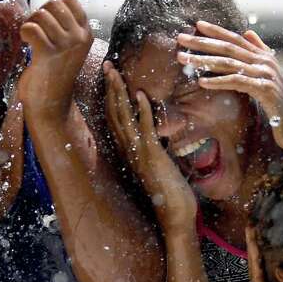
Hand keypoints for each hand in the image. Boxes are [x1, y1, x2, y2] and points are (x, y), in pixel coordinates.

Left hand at [17, 0, 93, 115]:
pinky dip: (24, 32)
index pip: (70, 0)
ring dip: (31, 23)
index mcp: (86, 34)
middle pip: (54, 4)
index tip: (48, 21)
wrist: (52, 104)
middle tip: (37, 30)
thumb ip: (66, 27)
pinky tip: (26, 42)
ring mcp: (65, 45)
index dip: (53, 5)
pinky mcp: (48, 53)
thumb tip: (50, 5)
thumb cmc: (56, 74)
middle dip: (40, 12)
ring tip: (31, 38)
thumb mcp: (69, 48)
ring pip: (41, 14)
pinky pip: (31, 28)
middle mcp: (79, 38)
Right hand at [102, 61, 196, 229]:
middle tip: (107, 65)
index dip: (111, 97)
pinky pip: (145, 129)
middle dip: (110, 88)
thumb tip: (156, 139)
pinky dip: (142, 110)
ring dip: (119, 93)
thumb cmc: (171, 193)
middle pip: (113, 113)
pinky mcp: (152, 157)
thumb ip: (154, 150)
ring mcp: (138, 153)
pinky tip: (141, 94)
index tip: (110, 77)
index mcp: (128, 152)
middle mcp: (128, 151)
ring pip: (123, 117)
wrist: (175, 215)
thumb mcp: (159, 166)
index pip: (114, 119)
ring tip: (115, 72)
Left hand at [176, 21, 282, 153]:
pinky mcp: (266, 90)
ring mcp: (266, 74)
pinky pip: (237, 82)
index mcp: (265, 56)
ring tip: (183, 59)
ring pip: (229, 62)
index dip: (216, 30)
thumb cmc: (282, 105)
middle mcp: (266, 61)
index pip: (236, 38)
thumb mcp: (271, 75)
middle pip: (229, 47)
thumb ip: (261, 53)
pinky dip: (218, 81)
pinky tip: (202, 82)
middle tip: (180, 38)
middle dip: (202, 42)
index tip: (196, 25)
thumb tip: (248, 32)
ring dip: (203, 60)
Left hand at [246, 227, 282, 281]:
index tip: (250, 226)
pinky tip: (275, 254)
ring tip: (261, 232)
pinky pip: (275, 274)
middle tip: (254, 222)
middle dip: (255, 242)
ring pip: (264, 266)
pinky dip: (272, 261)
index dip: (253, 245)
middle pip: (257, 261)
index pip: (254, 265)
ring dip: (262, 249)